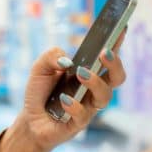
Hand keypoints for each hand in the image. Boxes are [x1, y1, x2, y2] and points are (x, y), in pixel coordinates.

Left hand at [8, 32, 127, 151]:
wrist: (29, 120)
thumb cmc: (40, 91)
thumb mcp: (40, 67)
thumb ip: (51, 56)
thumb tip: (67, 61)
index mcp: (90, 72)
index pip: (108, 56)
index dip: (117, 42)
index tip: (121, 27)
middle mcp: (94, 89)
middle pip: (117, 77)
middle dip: (115, 64)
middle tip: (105, 52)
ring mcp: (89, 107)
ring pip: (105, 96)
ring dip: (94, 82)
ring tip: (80, 73)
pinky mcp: (78, 123)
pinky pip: (83, 115)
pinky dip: (74, 105)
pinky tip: (63, 98)